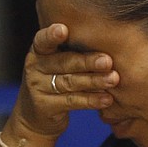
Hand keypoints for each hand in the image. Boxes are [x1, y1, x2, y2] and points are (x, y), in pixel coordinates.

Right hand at [12, 23, 118, 137]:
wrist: (34, 116)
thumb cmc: (54, 81)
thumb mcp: (56, 63)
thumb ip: (73, 51)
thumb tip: (108, 40)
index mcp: (38, 52)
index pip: (43, 40)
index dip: (52, 35)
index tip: (63, 30)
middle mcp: (35, 68)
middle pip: (64, 62)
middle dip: (87, 62)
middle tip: (108, 61)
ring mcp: (38, 88)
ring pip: (70, 82)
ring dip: (94, 81)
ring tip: (113, 79)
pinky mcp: (44, 107)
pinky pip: (71, 101)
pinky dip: (91, 100)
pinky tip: (107, 99)